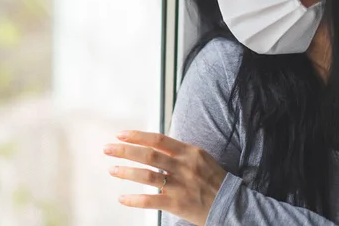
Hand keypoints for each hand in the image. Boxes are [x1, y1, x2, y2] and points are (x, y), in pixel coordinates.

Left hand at [103, 130, 226, 225]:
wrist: (231, 204)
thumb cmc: (213, 179)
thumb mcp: (200, 158)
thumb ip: (178, 152)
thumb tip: (153, 145)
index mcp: (189, 152)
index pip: (158, 139)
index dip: (138, 136)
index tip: (120, 134)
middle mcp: (184, 166)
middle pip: (149, 155)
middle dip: (125, 150)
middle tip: (107, 148)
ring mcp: (181, 185)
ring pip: (148, 175)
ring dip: (127, 172)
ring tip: (111, 170)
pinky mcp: (178, 204)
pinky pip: (152, 200)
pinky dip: (135, 199)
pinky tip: (122, 198)